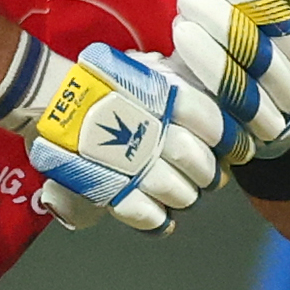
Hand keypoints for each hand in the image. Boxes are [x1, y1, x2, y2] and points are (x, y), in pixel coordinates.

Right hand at [26, 46, 227, 233]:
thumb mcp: (145, 68)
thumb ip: (176, 84)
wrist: (51, 99)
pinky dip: (158, 221)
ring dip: (184, 197)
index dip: (230, 139)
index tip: (238, 149)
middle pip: (200, 162)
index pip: (214, 121)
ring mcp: (135, 161)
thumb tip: (210, 99)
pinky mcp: (113, 188)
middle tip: (208, 176)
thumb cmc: (99, 81)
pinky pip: (147, 214)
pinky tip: (163, 220)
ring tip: (181, 194)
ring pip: (179, 192)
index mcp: (168, 95)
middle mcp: (157, 129)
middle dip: (209, 175)